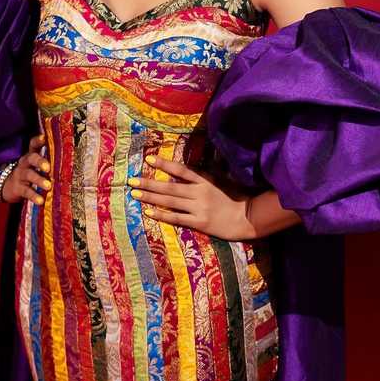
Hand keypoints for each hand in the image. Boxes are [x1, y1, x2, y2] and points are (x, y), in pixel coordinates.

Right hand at [1, 133, 51, 204]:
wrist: (9, 187)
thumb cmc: (30, 174)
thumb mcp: (35, 166)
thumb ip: (48, 162)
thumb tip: (71, 160)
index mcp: (31, 156)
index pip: (33, 145)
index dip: (38, 141)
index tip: (44, 138)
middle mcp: (25, 163)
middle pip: (31, 158)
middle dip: (39, 161)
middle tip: (48, 168)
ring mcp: (20, 175)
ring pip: (29, 175)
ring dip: (39, 180)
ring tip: (48, 186)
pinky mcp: (18, 188)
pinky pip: (26, 191)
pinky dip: (34, 196)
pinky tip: (41, 201)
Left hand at [127, 154, 256, 240]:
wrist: (248, 218)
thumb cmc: (235, 198)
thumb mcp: (221, 181)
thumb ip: (205, 176)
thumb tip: (186, 170)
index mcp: (205, 180)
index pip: (181, 170)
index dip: (165, 164)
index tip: (149, 159)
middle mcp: (200, 192)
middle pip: (169, 187)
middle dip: (149, 182)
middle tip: (131, 180)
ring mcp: (199, 208)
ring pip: (169, 201)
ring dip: (151, 197)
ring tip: (135, 194)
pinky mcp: (199, 222)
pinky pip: (176, 218)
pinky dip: (161, 214)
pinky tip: (148, 211)